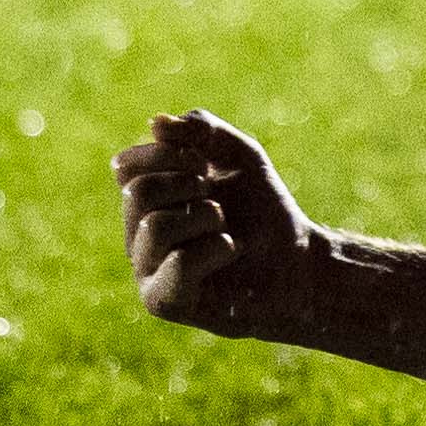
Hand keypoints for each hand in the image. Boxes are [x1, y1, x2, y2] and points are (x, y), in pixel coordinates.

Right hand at [112, 109, 317, 338]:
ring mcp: (146, 270)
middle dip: (188, 184)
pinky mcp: (162, 301)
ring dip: (206, 217)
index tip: (205, 164)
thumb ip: (200, 130)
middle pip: (137, 192)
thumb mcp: (239, 154)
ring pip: (155, 226)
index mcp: (146, 200)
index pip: (125, 166)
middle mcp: (136, 235)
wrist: (300, 261)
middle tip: (218, 200)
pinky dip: (215, 248)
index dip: (168, 154)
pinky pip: (177, 263)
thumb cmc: (264, 210)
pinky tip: (231, 250)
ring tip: (227, 228)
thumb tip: (155, 123)